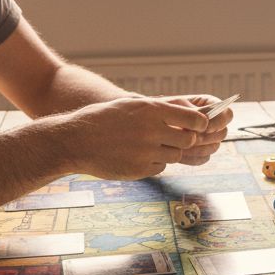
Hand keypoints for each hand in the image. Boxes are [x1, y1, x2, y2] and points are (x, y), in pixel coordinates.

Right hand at [60, 96, 208, 178]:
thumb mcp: (130, 105)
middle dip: (185, 140)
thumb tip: (188, 112)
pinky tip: (137, 156)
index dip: (199, 124)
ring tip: (150, 146)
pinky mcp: (140, 169)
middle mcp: (152, 130)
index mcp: (151, 110)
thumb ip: (157, 109)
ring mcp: (146, 152)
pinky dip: (154, 163)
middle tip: (175, 139)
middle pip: (188, 140)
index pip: (194, 119)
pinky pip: (160, 167)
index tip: (199, 127)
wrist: (75, 140)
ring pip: (176, 155)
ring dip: (168, 152)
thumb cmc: (102, 119)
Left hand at [164, 94, 231, 164]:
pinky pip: (203, 159)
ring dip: (198, 148)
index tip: (206, 126)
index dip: (219, 121)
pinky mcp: (199, 152)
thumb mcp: (176, 107)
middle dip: (207, 137)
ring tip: (181, 146)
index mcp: (210, 106)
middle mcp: (212, 123)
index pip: (227, 114)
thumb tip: (207, 121)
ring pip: (214, 147)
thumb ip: (193, 113)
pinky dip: (192, 158)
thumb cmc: (161, 110)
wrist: (147, 124)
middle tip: (191, 139)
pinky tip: (179, 154)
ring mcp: (207, 139)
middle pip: (223, 133)